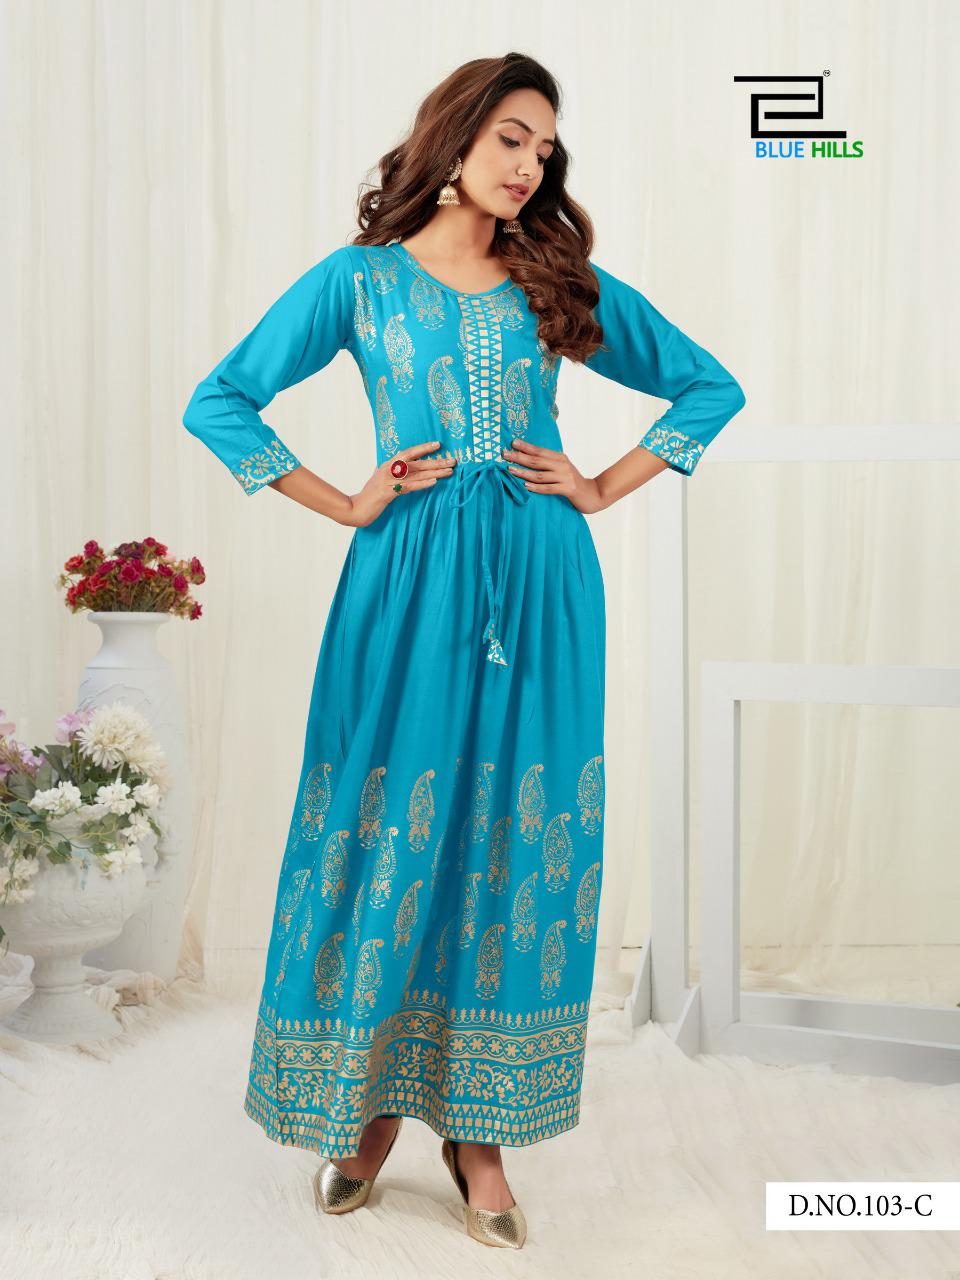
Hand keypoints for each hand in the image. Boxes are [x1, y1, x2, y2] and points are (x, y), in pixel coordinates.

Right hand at [342, 440, 456, 527]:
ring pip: (416, 474)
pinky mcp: (389, 493)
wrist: (354, 509)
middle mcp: (389, 470)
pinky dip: (422, 484)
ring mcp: (388, 480)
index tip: (438, 445)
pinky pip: (409, 487)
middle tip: (452, 460)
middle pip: (417, 463)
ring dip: (434, 472)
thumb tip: (381, 467)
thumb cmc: (367, 496)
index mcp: (387, 465)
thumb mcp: (375, 480)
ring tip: (449, 471)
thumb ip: (381, 472)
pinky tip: (434, 482)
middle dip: (436, 461)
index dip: (423, 448)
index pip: (408, 453)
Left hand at [502, 440, 605, 513]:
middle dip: (519, 457)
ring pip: (540, 474)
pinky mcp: (568, 489)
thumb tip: (528, 459)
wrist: (593, 494)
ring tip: (510, 470)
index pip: (540, 451)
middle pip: (537, 460)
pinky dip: (536, 487)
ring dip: (523, 472)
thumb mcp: (562, 469)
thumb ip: (549, 464)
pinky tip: (526, 486)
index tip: (512, 442)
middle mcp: (562, 465)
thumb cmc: (572, 482)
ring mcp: (565, 477)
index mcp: (560, 458)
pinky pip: (548, 488)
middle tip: (505, 454)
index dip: (526, 446)